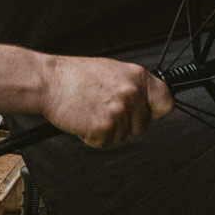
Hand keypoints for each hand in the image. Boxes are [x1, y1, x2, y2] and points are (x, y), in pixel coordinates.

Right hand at [40, 57, 173, 148]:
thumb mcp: (112, 71)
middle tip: (103, 113)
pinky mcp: (105, 127)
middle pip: (143, 125)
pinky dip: (92, 137)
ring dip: (107, 131)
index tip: (147, 114)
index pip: (165, 101)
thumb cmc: (74, 77)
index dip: (155, 112)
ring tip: (90, 113)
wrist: (48, 81)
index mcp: (137, 77)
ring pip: (123, 136)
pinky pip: (105, 143)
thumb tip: (145, 102)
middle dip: (125, 125)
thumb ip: (132, 86)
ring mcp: (120, 111)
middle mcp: (132, 93)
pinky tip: (83, 121)